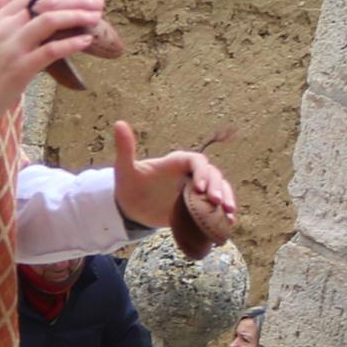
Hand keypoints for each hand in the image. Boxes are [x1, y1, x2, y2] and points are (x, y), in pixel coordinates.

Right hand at [0, 0, 108, 141]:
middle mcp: (5, 28)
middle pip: (46, 3)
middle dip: (77, 1)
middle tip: (98, 4)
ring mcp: (12, 48)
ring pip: (49, 21)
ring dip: (77, 17)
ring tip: (96, 18)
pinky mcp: (20, 68)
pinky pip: (50, 50)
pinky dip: (71, 43)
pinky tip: (86, 41)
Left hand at [108, 120, 239, 244]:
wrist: (131, 206)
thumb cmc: (129, 184)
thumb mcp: (124, 168)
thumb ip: (125, 148)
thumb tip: (118, 123)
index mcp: (178, 161)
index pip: (196, 161)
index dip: (201, 172)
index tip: (198, 187)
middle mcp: (191, 173)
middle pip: (212, 175)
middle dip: (217, 187)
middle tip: (215, 202)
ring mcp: (196, 190)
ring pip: (220, 189)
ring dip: (227, 198)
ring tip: (228, 212)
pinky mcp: (198, 206)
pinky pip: (216, 207)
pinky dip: (224, 213)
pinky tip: (229, 223)